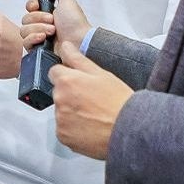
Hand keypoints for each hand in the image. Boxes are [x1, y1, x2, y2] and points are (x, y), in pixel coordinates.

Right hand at [19, 0, 91, 51]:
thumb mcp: (68, 2)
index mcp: (47, 13)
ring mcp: (39, 37)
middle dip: (39, 19)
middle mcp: (41, 25)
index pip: (30, 7)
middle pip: (25, 18)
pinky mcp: (37, 49)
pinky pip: (26, 43)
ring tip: (51, 32)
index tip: (38, 6)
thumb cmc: (76, 24)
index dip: (32, 6)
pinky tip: (44, 39)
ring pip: (24, 30)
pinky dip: (34, 38)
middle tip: (52, 21)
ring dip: (38, 29)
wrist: (79, 43)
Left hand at [48, 37, 133, 160]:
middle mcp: (59, 100)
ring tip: (94, 115)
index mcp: (67, 81)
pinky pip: (64, 129)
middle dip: (70, 94)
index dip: (68, 75)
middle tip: (91, 100)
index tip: (78, 82)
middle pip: (58, 92)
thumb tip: (65, 46)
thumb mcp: (101, 73)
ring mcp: (60, 120)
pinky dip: (73, 129)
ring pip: (61, 111)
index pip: (54, 72)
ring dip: (71, 112)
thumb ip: (77, 59)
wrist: (129, 130)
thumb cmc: (119, 101)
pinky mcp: (63, 137)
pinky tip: (90, 127)